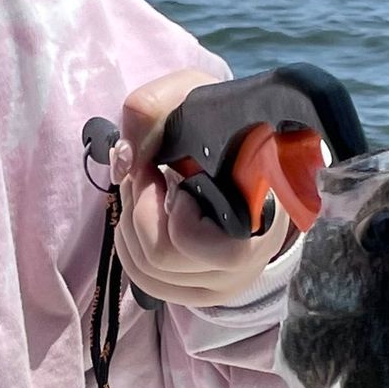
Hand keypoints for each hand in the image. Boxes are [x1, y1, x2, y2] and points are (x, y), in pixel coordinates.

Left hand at [112, 68, 293, 307]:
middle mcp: (250, 262)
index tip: (172, 169)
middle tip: (146, 170)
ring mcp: (226, 283)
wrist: (250, 152)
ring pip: (149, 270)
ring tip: (144, 187)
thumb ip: (152, 107)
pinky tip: (140, 214)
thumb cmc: (223, 123)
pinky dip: (129, 244)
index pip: (205, 242)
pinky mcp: (202, 292)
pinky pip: (146, 282)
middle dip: (140, 204)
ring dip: (130, 221)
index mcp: (265, 215)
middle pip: (164, 255)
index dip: (173, 203)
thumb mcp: (191, 95)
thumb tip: (124, 160)